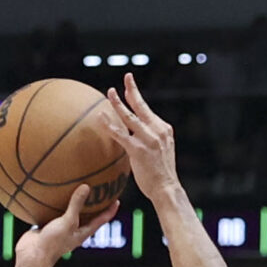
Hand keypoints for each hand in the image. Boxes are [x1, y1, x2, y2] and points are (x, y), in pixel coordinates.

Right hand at [13, 184, 115, 266]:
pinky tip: (50, 192)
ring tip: (75, 187)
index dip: (110, 211)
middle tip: (98, 190)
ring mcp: (59, 229)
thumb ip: (76, 205)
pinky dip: (53, 203)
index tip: (117, 199)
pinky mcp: (47, 226)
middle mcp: (72, 231)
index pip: (100, 220)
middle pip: (86, 216)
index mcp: (82, 233)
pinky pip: (51, 212)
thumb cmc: (53, 243)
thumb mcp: (68, 222)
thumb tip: (86, 186)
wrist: (31, 254)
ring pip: (68, 213)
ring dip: (72, 203)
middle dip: (92, 205)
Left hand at [103, 74, 180, 201]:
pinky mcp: (138, 149)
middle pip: (142, 106)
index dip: (137, 98)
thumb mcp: (161, 152)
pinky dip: (109, 125)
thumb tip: (136, 138)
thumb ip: (150, 141)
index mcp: (163, 129)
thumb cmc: (161, 175)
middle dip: (132, 90)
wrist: (167, 188)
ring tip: (109, 93)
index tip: (129, 87)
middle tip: (126, 77)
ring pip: (130, 117)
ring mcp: (148, 139)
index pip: (147, 111)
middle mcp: (157, 130)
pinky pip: (120, 134)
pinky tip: (100, 117)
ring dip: (118, 103)